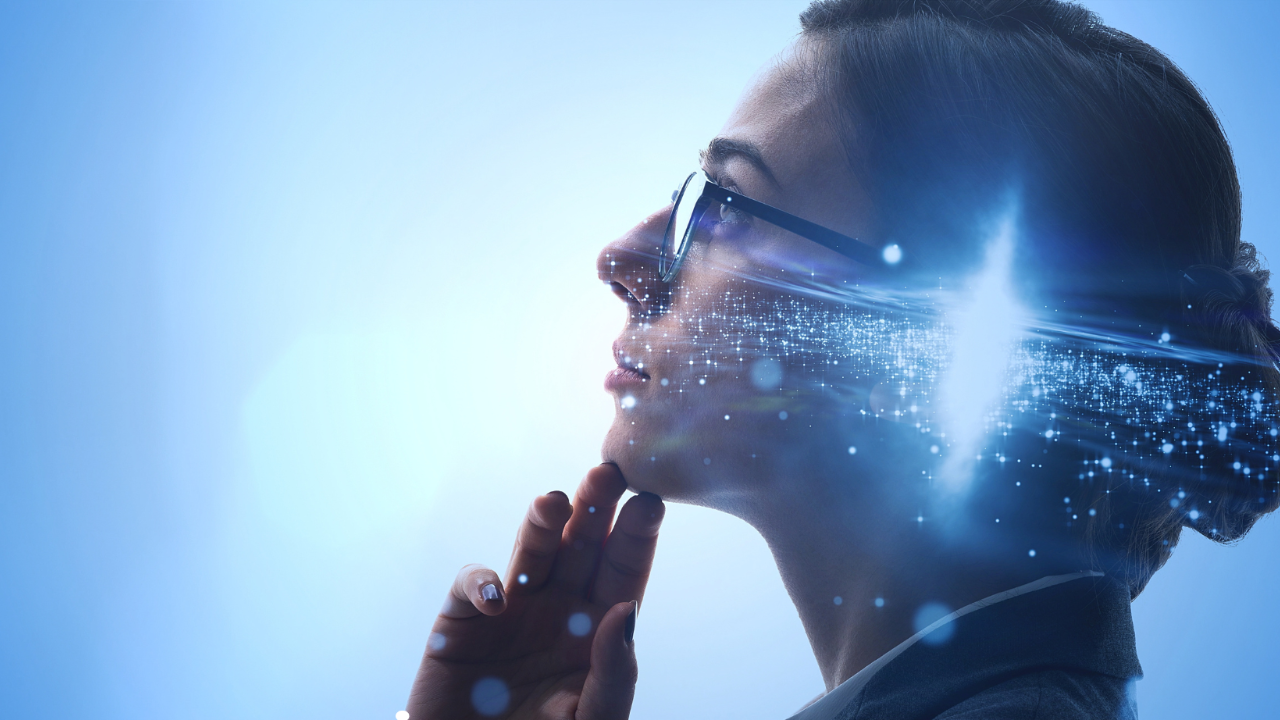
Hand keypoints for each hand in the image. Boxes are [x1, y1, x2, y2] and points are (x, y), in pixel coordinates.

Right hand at [406, 463, 664, 719]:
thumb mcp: (593, 718)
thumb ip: (616, 672)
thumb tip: (628, 609)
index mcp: (597, 625)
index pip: (623, 570)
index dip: (636, 535)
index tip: (650, 503)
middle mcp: (558, 606)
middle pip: (581, 545)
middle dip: (595, 507)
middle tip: (608, 473)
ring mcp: (512, 607)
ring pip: (532, 549)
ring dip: (543, 523)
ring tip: (554, 502)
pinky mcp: (463, 618)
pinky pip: (473, 584)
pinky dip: (482, 583)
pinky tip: (497, 600)